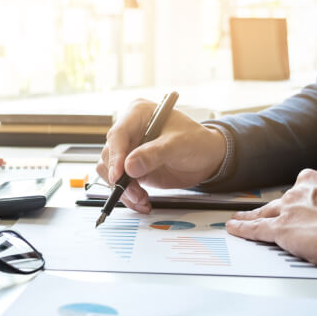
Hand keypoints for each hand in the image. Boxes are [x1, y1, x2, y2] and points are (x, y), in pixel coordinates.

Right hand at [96, 99, 226, 212]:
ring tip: (141, 199)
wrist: (206, 158)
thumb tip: (129, 166)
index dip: (115, 156)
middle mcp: (129, 130)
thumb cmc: (196, 142)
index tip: (119, 175)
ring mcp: (128, 149)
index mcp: (138, 114)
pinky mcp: (130, 167)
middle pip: (110, 155)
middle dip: (120, 178)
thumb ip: (154, 154)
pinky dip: (128, 195)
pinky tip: (142, 201)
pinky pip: (120, 182)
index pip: (118, 134)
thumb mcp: (179, 145)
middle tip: (135, 193)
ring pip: (110, 171)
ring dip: (123, 189)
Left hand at [226, 164, 316, 269]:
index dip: (310, 198)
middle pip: (287, 198)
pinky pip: (256, 227)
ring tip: (242, 218)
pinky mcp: (282, 228)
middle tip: (281, 216)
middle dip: (283, 208)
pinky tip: (235, 227)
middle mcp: (306, 187)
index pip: (312, 186)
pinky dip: (243, 228)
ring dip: (254, 215)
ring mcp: (291, 207)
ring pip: (267, 210)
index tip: (308, 203)